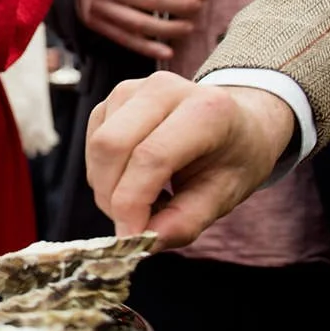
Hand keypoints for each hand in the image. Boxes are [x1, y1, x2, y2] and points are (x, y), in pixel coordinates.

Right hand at [77, 0, 209, 60]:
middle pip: (148, 1)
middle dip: (179, 7)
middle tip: (197, 9)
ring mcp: (97, 7)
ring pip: (138, 24)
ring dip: (168, 29)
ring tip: (188, 28)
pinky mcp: (96, 24)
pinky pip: (125, 40)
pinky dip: (148, 48)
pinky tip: (167, 51)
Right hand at [86, 72, 295, 247]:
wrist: (238, 121)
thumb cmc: (234, 157)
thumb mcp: (225, 194)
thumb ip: (186, 220)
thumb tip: (144, 242)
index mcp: (206, 109)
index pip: (151, 156)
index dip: (132, 202)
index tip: (130, 238)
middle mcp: (164, 88)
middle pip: (111, 145)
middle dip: (112, 196)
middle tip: (131, 224)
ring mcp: (132, 90)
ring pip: (96, 147)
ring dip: (106, 187)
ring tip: (141, 201)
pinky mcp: (112, 100)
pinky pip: (91, 144)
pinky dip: (104, 174)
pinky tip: (131, 180)